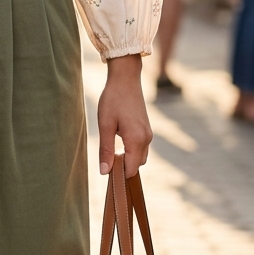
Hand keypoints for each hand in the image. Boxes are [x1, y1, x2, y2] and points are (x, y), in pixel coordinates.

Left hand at [97, 54, 151, 178]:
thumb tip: (105, 172)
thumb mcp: (105, 125)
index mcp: (136, 140)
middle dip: (123, 168)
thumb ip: (106, 150)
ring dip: (127, 159)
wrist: (126, 78)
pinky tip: (118, 141)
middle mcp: (146, 139)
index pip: (130, 170)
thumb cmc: (113, 100)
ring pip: (139, 157)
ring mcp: (148, 134)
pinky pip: (141, 148)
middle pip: (136, 166)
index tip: (105, 173)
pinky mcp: (147, 129)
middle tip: (106, 160)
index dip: (118, 175)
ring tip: (111, 150)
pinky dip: (131, 151)